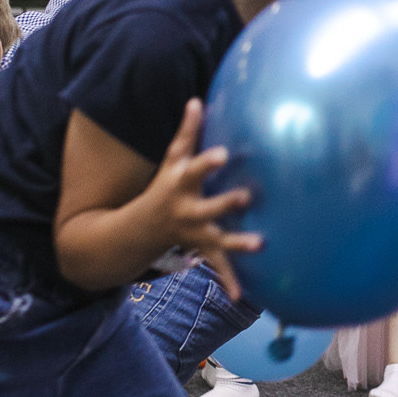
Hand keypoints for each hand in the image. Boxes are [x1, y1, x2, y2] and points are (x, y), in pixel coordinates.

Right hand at [147, 100, 261, 299]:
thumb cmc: (163, 187)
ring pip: (218, 239)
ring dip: (238, 244)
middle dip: (226, 203)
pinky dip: (228, 280)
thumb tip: (196, 100)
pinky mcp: (201, 249)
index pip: (195, 169)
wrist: (137, 230)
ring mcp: (195, 232)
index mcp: (181, 185)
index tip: (222, 154)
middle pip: (209, 206)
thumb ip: (185, 133)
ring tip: (260, 245)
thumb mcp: (170, 160)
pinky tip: (241, 296)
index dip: (207, 162)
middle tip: (247, 197)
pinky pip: (217, 266)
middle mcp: (188, 210)